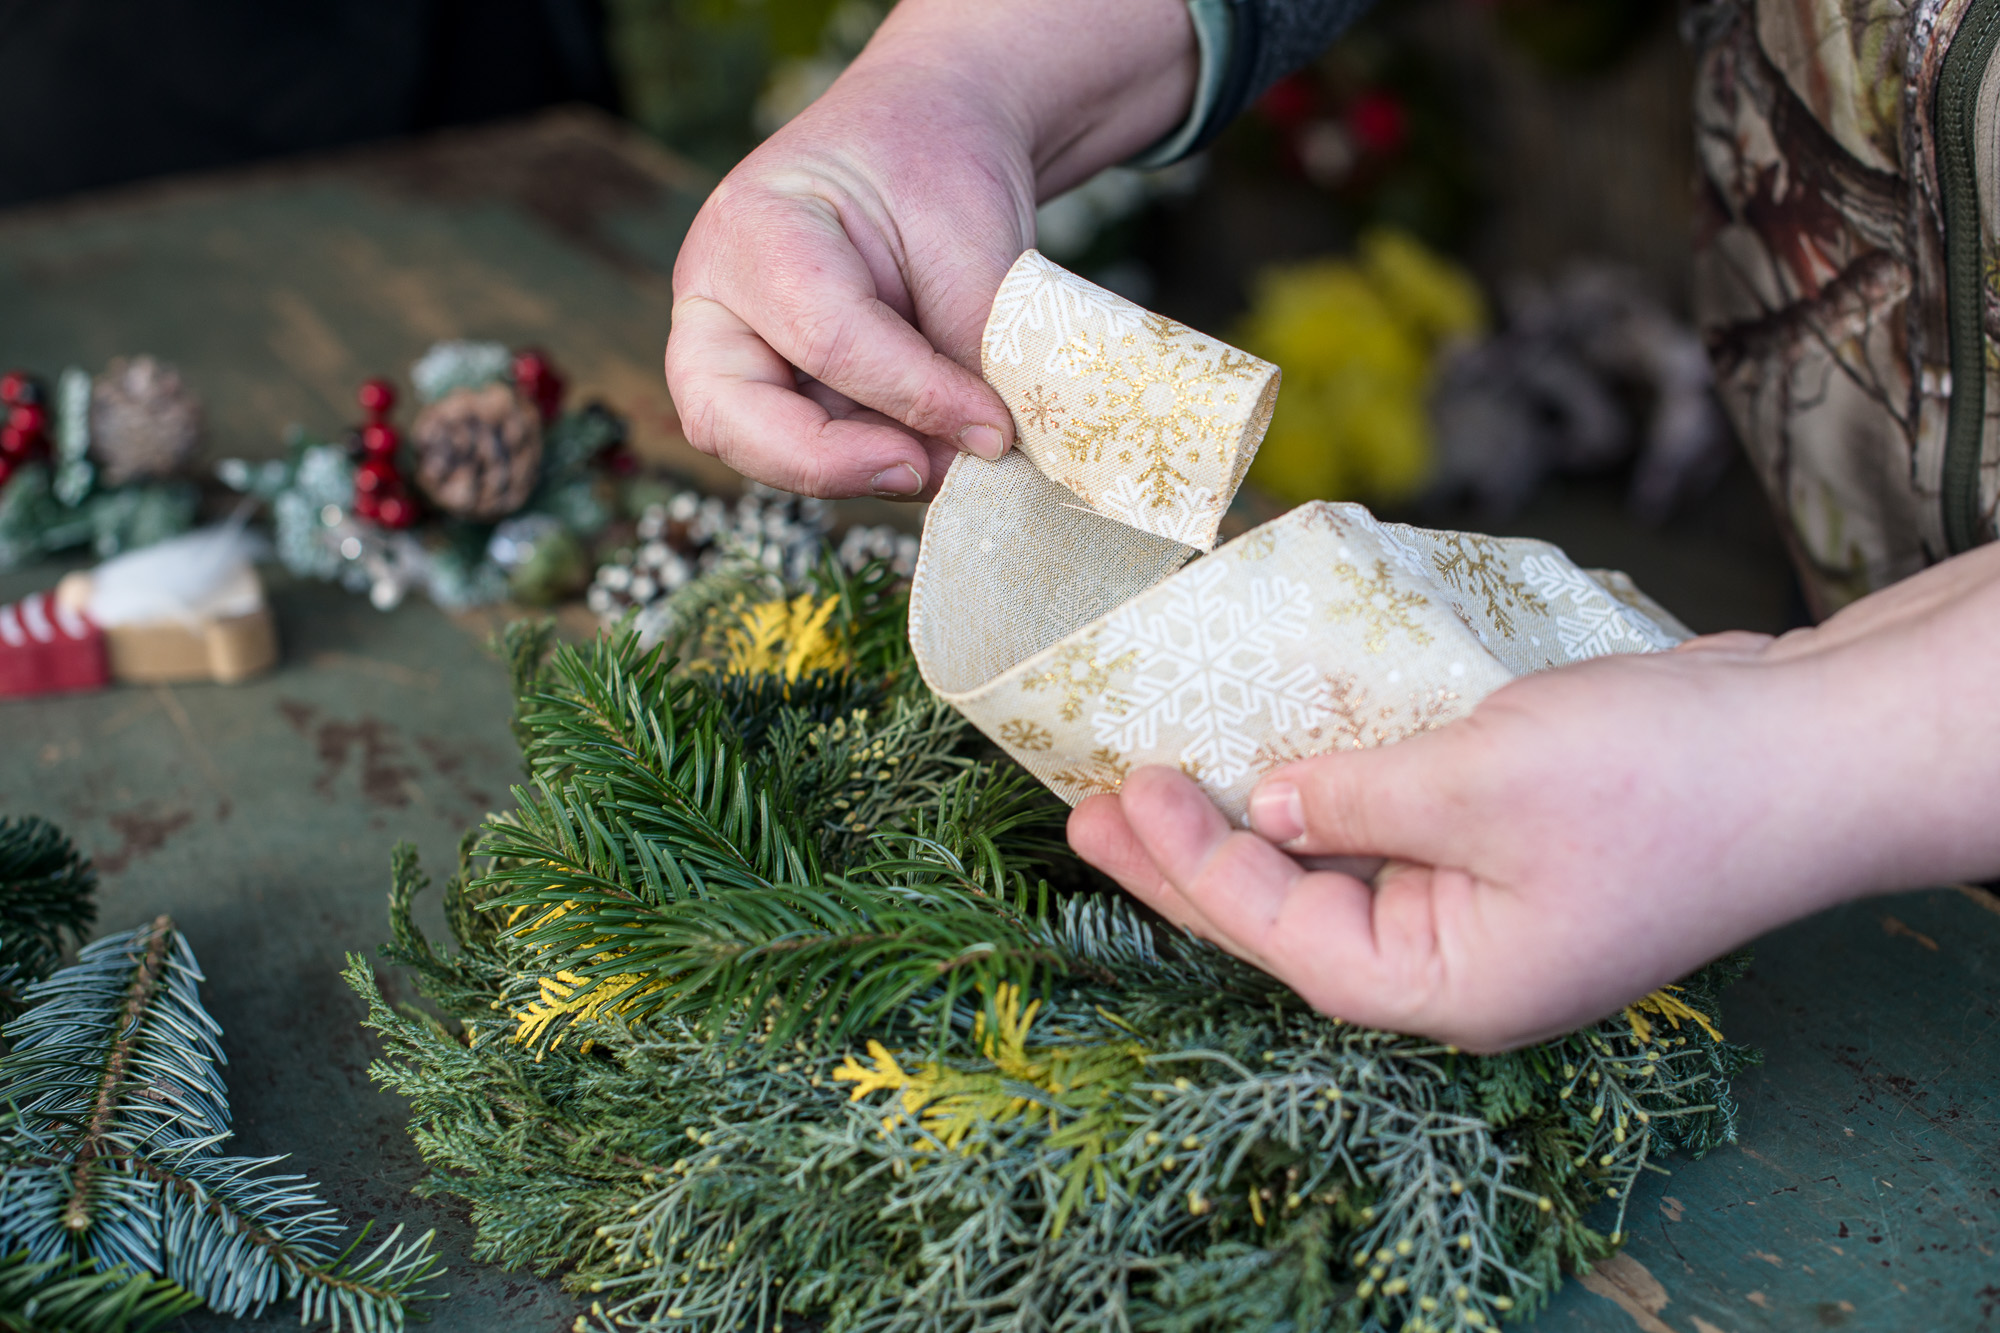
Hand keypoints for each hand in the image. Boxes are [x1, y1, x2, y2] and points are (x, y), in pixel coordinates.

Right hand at [664, 0, 1197, 498]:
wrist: (921, 137)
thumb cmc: (938, 167)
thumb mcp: (971, 240)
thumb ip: (970, 345)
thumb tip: (985, 451)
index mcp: (752, 226)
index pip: (826, 339)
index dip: (915, 397)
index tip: (998, 430)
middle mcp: (715, 298)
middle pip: (729, 419)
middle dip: (829, 465)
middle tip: (927, 473)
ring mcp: (733, 350)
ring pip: (759, 451)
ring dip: (856, 471)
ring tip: (950, 457)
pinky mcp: (768, 391)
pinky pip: (802, 451)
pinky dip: (868, 462)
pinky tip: (935, 447)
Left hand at [1069, 543, 1999, 1050]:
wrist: (1816, 745)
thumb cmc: (1665, 777)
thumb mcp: (1483, 780)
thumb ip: (1359, 800)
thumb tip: (1270, 805)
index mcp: (1457, 986)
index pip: (1287, 941)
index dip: (1192, 869)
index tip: (1118, 792)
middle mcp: (1464, 964)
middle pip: (1295, 921)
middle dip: (1189, 863)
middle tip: (1086, 807)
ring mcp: (1490, 910)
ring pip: (1336, 876)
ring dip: (1248, 825)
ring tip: (1149, 782)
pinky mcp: (1512, 850)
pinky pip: (1390, 834)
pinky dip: (1327, 794)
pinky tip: (1273, 759)